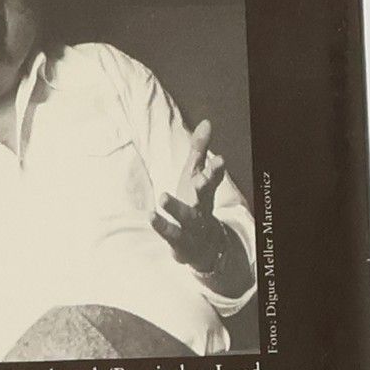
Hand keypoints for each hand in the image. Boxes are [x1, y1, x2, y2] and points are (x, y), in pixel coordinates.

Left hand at [152, 120, 231, 269]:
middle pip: (205, 198)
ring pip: (187, 218)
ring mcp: (192, 228)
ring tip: (163, 197)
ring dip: (176, 209)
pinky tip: (151, 216)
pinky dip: (162, 227)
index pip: (214, 179)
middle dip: (204, 187)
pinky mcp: (180, 243)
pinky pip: (171, 235)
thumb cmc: (197, 204)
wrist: (203, 247)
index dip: (216, 170)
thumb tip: (207, 121)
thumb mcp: (196, 175)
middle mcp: (202, 208)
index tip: (219, 160)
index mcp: (206, 192)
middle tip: (201, 178)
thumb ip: (200, 149)